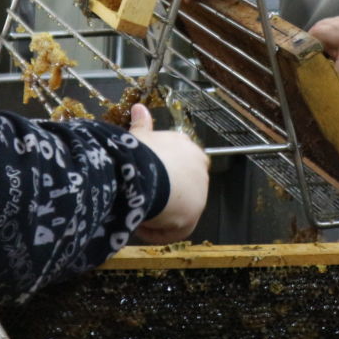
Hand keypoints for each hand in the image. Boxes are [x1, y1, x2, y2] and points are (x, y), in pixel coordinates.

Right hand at [128, 103, 208, 242]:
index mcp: (185, 145)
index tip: (146, 179)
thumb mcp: (138, 136)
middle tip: (142, 197)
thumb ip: (141, 124)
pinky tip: (142, 226)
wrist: (147, 173)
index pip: (181, 160)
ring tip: (140, 211)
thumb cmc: (140, 153)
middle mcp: (198, 166)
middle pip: (182, 185)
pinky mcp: (194, 214)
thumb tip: (139, 107)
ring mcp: (200, 191)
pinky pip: (175, 228)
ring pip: (179, 208)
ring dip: (161, 212)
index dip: (164, 172)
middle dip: (164, 193)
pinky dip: (159, 230)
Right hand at [309, 8, 338, 81]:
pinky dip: (332, 59)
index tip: (312, 85)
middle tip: (322, 84)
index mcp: (315, 34)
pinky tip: (338, 68)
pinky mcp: (335, 33)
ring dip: (326, 65)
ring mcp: (326, 31)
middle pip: (311, 56)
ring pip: (320, 54)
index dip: (307, 72)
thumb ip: (336, 77)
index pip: (303, 58)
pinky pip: (327, 49)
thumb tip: (327, 93)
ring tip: (331, 78)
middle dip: (317, 70)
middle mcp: (317, 30)